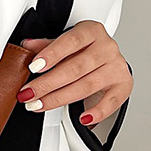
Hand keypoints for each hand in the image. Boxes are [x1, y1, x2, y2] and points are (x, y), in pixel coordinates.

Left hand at [16, 20, 132, 124]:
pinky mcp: (123, 84)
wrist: (106, 57)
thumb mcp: (63, 42)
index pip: (71, 41)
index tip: (34, 67)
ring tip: (39, 105)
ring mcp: (116, 66)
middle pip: (75, 68)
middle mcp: (106, 48)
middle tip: (29, 93)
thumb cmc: (83, 49)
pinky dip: (97, 112)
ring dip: (60, 98)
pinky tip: (83, 118)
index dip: (52, 54)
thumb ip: (45, 45)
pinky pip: (112, 102)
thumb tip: (26, 46)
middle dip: (48, 83)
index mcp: (91, 31)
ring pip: (87, 85)